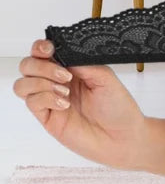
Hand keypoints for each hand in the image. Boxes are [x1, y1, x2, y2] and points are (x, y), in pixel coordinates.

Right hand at [14, 39, 149, 169]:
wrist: (122, 137)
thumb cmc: (118, 106)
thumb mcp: (106, 77)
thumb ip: (83, 64)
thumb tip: (62, 55)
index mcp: (73, 67)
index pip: (46, 52)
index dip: (42, 47)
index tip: (50, 48)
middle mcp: (58, 81)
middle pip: (28, 66)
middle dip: (41, 66)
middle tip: (64, 75)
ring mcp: (51, 100)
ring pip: (23, 84)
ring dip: (42, 83)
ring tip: (66, 91)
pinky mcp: (48, 118)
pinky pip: (32, 103)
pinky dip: (46, 98)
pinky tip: (65, 103)